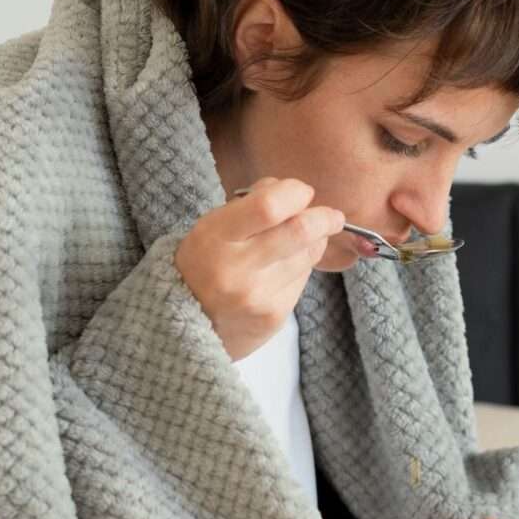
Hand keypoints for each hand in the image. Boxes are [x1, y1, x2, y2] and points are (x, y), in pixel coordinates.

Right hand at [174, 178, 345, 361]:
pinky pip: (303, 280)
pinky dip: (301, 267)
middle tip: (332, 216)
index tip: (303, 192)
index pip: (269, 206)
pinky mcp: (274, 315)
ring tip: (304, 239)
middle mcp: (236, 269)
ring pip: (308, 255)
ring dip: (314, 242)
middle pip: (300, 231)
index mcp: (214, 237)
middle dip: (324, 218)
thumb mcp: (212, 226)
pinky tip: (285, 269)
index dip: (295, 193)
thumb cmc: (205, 264)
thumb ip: (253, 205)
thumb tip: (297, 194)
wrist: (185, 325)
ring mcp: (258, 296)